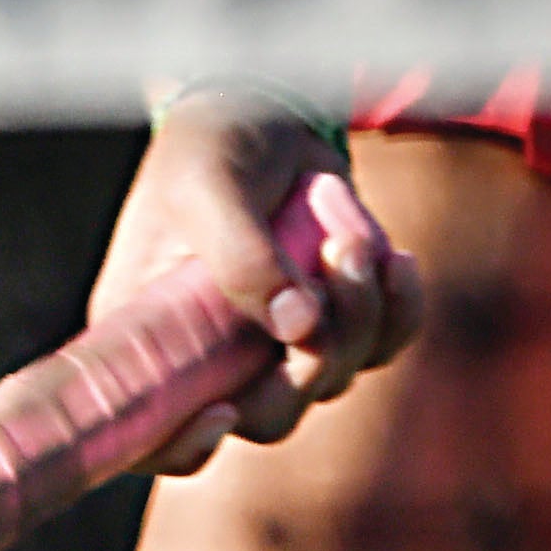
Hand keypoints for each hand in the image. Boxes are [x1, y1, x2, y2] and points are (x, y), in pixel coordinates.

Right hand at [89, 95, 425, 471]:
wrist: (271, 104)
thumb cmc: (215, 140)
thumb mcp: (208, 181)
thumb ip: (239, 254)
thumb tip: (297, 330)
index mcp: (150, 333)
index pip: (152, 432)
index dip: (183, 446)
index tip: (223, 411)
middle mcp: (211, 354)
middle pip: (266, 416)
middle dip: (311, 355)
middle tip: (334, 257)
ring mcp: (277, 345)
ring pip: (331, 378)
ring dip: (359, 308)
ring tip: (348, 226)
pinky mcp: (337, 324)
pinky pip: (382, 348)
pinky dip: (399, 308)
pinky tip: (397, 259)